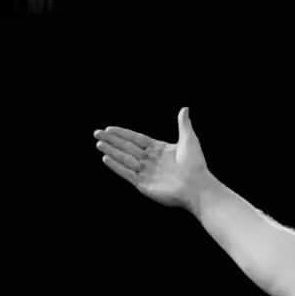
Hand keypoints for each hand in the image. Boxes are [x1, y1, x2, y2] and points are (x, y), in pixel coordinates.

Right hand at [94, 108, 208, 209]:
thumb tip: (184, 108)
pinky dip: (116, 166)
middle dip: (111, 141)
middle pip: (127, 148)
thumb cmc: (196, 165)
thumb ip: (183, 124)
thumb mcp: (189, 140)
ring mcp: (146, 173)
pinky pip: (127, 174)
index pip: (136, 139)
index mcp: (159, 150)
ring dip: (111, 151)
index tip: (109, 128)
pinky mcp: (144, 185)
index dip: (122, 134)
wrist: (197, 187)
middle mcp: (150, 161)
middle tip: (97, 133)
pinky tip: (106, 159)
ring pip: (124, 159)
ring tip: (98, 144)